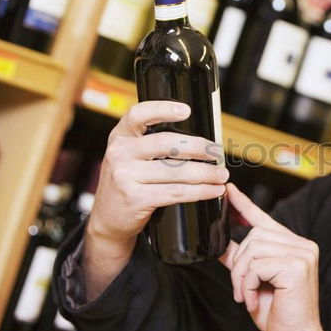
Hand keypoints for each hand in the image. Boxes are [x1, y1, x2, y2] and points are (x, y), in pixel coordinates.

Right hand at [83, 101, 227, 299]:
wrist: (108, 220)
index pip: (138, 114)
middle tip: (216, 152)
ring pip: (175, 171)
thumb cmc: (127, 184)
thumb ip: (150, 144)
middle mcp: (120, 153)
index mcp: (120, 137)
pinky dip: (199, 191)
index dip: (162, 109)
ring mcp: (125, 176)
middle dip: (198, 147)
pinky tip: (212, 190)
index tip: (186, 110)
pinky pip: (175, 192)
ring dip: (205, 173)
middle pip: (166, 144)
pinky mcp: (135, 198)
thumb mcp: (129, 157)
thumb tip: (196, 140)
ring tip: (221, 175)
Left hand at [220, 184, 327, 330]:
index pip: (264, 218)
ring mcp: (301, 253)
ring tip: (248, 294)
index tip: (229, 190)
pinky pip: (257, 265)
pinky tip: (254, 297)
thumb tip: (220, 243)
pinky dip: (248, 283)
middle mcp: (301, 244)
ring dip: (242, 276)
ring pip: (253, 249)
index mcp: (293, 245)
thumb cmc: (278, 312)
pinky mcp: (297, 265)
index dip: (244, 204)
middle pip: (253, 235)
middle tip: (241, 289)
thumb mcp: (253, 281)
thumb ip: (241, 259)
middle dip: (239, 264)